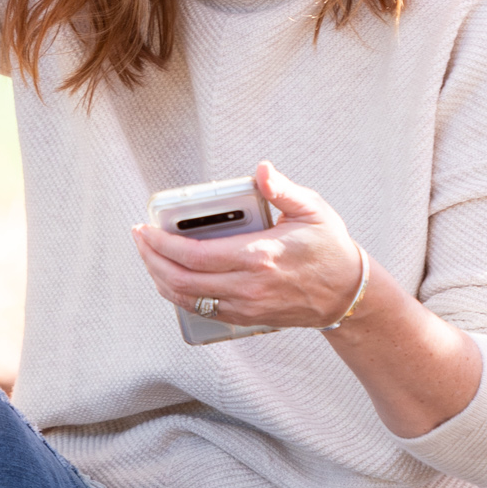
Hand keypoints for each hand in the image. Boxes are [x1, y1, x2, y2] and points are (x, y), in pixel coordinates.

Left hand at [132, 161, 363, 332]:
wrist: (348, 295)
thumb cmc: (329, 248)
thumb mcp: (313, 209)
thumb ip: (283, 189)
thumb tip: (262, 169)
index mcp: (259, 256)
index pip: (195, 255)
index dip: (162, 244)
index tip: (144, 229)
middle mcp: (248, 286)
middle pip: (182, 280)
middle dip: (151, 260)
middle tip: (139, 240)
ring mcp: (246, 307)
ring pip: (188, 300)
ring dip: (161, 280)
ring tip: (149, 258)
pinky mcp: (247, 318)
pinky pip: (202, 311)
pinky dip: (180, 296)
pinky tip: (172, 278)